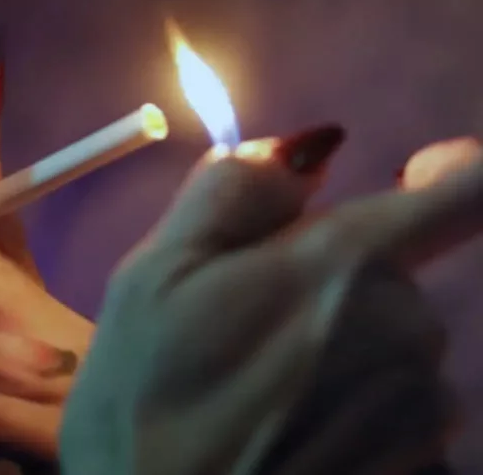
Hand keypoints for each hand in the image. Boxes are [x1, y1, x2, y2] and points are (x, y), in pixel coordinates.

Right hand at [61, 127, 480, 474]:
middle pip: (394, 271)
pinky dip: (353, 400)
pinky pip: (399, 401)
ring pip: (393, 339)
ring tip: (258, 388)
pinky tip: (289, 429)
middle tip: (242, 323)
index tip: (410, 175)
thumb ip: (233, 191)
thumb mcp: (151, 273)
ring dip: (341, 344)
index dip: (450, 170)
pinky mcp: (417, 462)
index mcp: (344, 267)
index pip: (465, 190)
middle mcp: (408, 330)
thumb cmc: (143, 399)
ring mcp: (420, 406)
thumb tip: (304, 150)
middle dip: (330, 280)